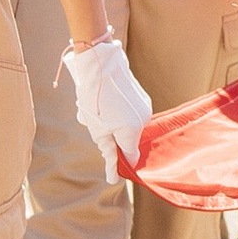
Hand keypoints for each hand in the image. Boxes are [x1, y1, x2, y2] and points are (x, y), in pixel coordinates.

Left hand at [63, 32, 154, 180]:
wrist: (99, 62)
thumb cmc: (94, 98)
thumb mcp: (97, 129)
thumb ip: (108, 151)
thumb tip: (113, 176)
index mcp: (132, 131)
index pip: (130, 158)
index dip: (119, 165)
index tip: (111, 174)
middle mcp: (143, 120)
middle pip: (126, 140)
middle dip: (110, 137)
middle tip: (94, 123)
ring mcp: (144, 106)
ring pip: (126, 125)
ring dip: (111, 123)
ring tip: (96, 108)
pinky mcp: (141, 96)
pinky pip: (128, 112)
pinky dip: (116, 111)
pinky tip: (103, 99)